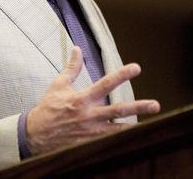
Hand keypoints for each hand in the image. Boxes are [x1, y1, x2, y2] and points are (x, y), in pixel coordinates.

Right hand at [25, 46, 159, 154]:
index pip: (106, 84)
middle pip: (118, 110)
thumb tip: (77, 49)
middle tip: (155, 105)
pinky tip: (134, 139)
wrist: (36, 134)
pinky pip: (108, 143)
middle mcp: (89, 115)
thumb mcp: (59, 85)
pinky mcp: (89, 144)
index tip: (136, 68)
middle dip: (138, 107)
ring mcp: (91, 132)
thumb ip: (72, 68)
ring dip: (134, 128)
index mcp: (82, 99)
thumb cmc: (48, 108)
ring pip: (118, 130)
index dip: (122, 75)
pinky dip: (120, 141)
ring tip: (152, 126)